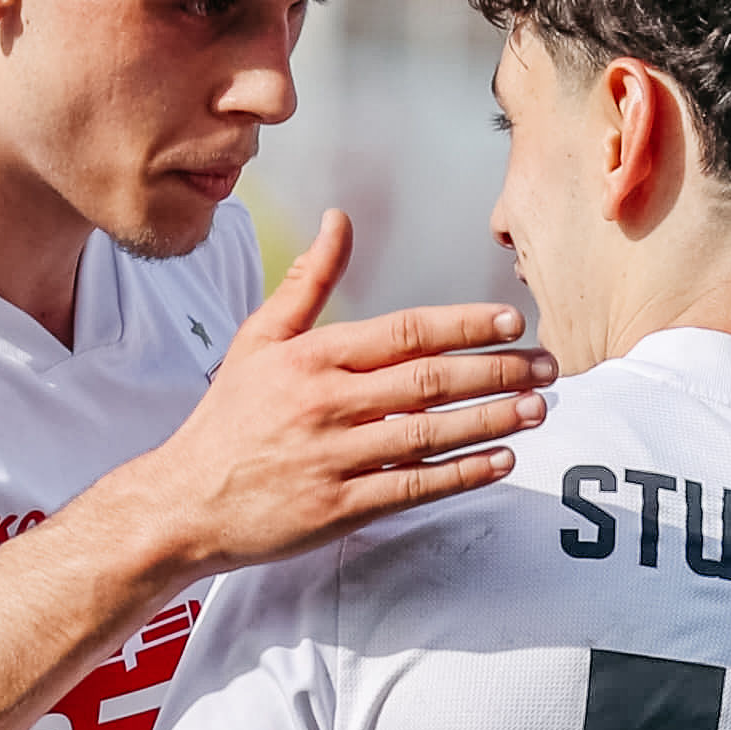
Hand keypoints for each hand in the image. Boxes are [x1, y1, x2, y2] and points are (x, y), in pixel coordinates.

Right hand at [76, 212, 550, 582]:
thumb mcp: (258, 340)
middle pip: (429, 380)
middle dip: (497, 371)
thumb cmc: (228, 418)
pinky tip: (500, 461)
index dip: (464, 325)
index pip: (405, 332)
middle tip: (547, 366)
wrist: (182, 502)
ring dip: (491, 420)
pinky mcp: (336, 509)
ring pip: (429, 434)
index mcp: (312, 357)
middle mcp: (325, 404)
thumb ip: (308, 282)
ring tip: (538, 408)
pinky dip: (461, 474)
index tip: (511, 321)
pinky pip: (412, 487)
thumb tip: (338, 220)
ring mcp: (332, 458)